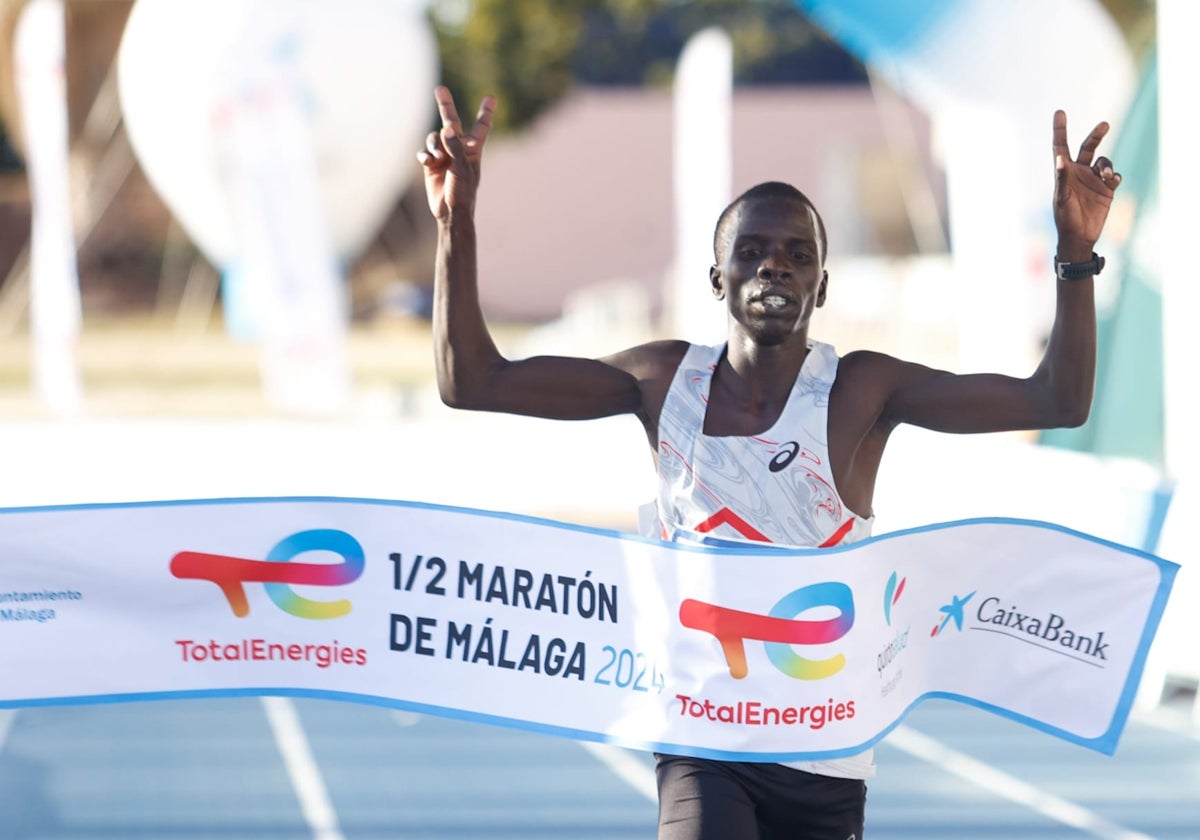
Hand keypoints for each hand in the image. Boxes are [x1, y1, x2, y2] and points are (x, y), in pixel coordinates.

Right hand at [417, 86, 495, 219]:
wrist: (449, 211)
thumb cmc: (463, 191)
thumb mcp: (463, 168)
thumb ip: (456, 147)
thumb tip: (448, 128)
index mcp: (473, 149)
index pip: (481, 127)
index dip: (486, 112)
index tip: (491, 97)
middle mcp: (458, 149)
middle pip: (451, 122)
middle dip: (445, 105)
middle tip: (439, 89)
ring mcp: (443, 155)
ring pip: (434, 138)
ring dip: (433, 144)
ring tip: (436, 156)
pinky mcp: (430, 163)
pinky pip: (424, 151)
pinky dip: (425, 155)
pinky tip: (428, 162)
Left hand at [1052, 110, 1121, 259]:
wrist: (1080, 237)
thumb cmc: (1065, 218)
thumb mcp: (1062, 198)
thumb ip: (1062, 179)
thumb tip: (1060, 159)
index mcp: (1064, 172)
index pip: (1061, 146)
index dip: (1060, 129)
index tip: (1059, 112)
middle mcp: (1079, 172)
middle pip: (1088, 147)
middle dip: (1096, 135)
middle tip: (1104, 124)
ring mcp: (1093, 179)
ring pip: (1104, 161)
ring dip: (1107, 165)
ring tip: (1106, 175)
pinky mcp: (1107, 189)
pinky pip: (1114, 175)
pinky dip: (1114, 176)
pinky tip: (1111, 182)